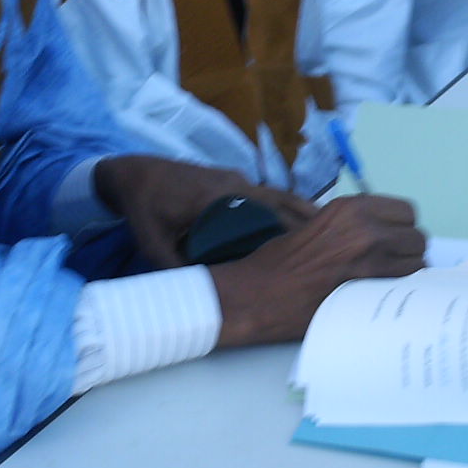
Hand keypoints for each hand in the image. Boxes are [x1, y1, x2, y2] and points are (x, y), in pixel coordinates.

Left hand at [91, 154, 316, 267]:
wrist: (133, 172)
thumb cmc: (143, 208)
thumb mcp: (152, 243)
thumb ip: (175, 268)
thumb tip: (201, 296)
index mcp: (217, 200)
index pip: (264, 218)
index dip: (290, 233)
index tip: (312, 252)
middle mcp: (234, 186)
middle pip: (281, 204)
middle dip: (307, 224)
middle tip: (334, 246)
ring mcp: (236, 179)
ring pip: (279, 195)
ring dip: (303, 212)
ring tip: (330, 233)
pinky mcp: (234, 177)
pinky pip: (269, 192)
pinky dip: (289, 204)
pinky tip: (304, 218)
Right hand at [208, 195, 426, 346]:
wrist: (259, 294)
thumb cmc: (280, 260)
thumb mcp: (318, 224)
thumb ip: (353, 225)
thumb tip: (383, 232)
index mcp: (351, 208)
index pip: (406, 211)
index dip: (400, 227)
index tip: (391, 238)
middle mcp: (367, 228)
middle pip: (417, 236)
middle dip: (407, 249)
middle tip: (390, 262)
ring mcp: (371, 259)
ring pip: (417, 262)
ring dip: (406, 270)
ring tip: (384, 279)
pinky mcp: (370, 288)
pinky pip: (405, 285)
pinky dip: (399, 289)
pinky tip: (381, 294)